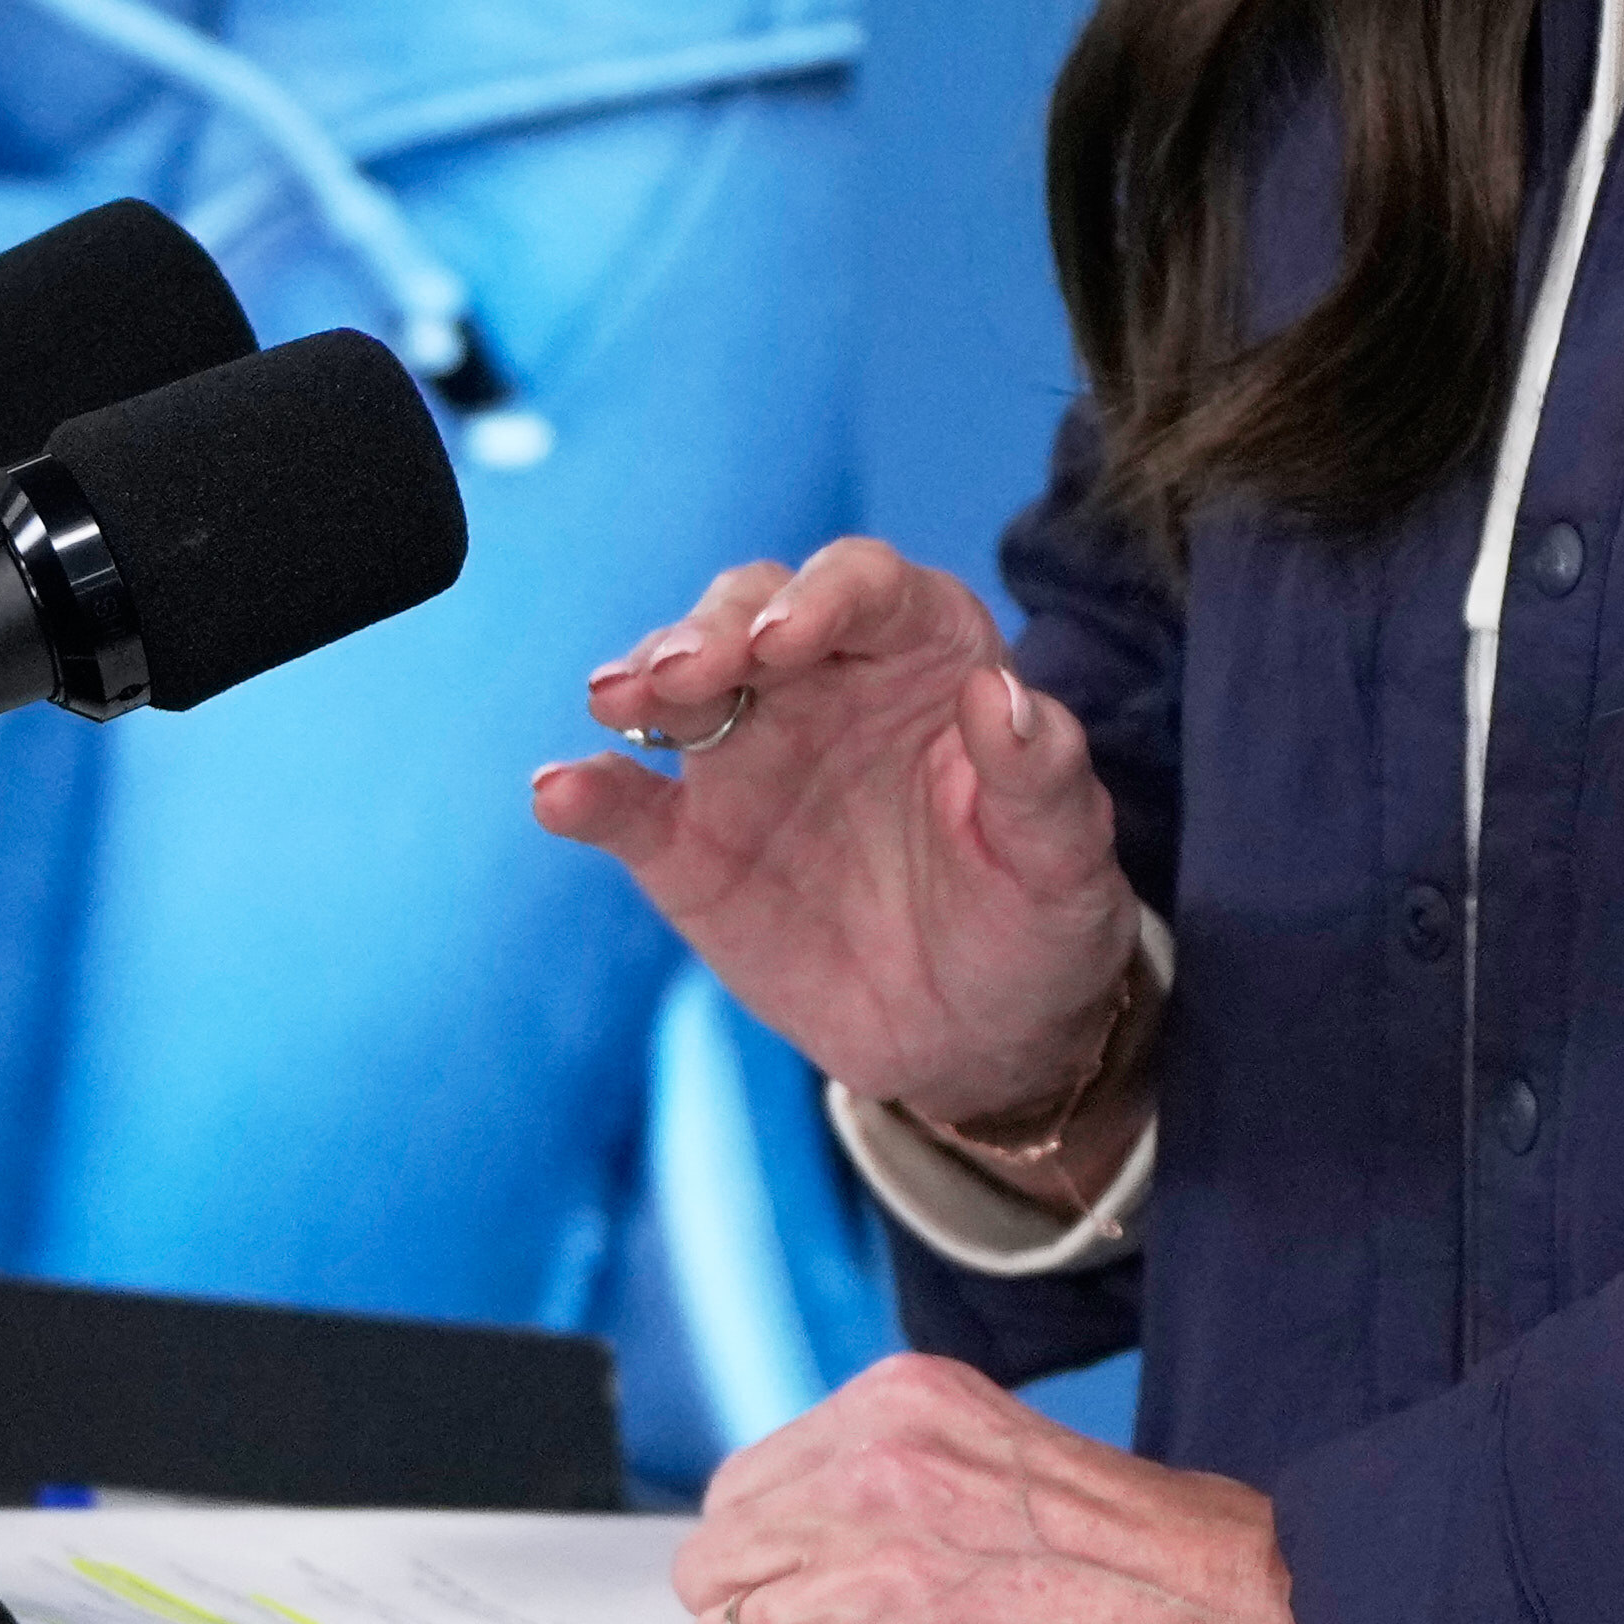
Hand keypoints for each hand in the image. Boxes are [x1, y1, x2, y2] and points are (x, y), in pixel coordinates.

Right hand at [524, 539, 1145, 1148]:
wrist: (977, 1037)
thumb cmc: (1033, 920)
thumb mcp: (1064, 861)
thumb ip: (1043, 776)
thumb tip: (1002, 695)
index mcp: (923, 657)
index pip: (865, 586)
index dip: (823, 595)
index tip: (789, 640)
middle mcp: (822, 683)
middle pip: (750, 610)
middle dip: (712, 627)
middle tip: (685, 675)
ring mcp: (746, 757)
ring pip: (676, 681)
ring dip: (641, 676)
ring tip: (618, 703)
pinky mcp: (691, 844)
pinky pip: (625, 804)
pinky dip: (586, 792)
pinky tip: (559, 794)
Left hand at [667, 1355, 1339, 1623]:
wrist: (1268, 1622)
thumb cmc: (1160, 1547)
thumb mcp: (1001, 1448)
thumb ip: (888, 1475)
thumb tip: (790, 1538)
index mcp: (896, 1405)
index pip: (741, 1489)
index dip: (775, 1555)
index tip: (821, 1585)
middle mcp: (876, 1478)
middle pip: (712, 1564)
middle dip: (761, 1615)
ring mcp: (885, 1584)